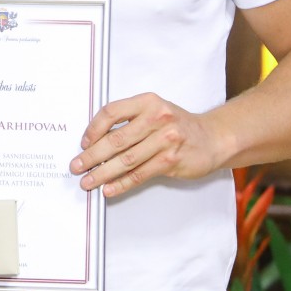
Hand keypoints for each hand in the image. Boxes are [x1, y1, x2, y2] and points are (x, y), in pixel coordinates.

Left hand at [69, 92, 225, 196]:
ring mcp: (166, 141)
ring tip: (87, 181)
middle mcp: (157, 119)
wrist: (213, 138)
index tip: (83, 143)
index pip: (112, 112)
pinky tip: (108, 189)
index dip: (93, 129)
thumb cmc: (178, 124)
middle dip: (91, 156)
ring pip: (125, 160)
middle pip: (115, 139)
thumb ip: (129, 119)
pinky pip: (139, 175)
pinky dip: (121, 184)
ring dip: (102, 173)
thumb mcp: (155, 110)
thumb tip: (95, 140)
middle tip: (76, 166)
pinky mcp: (171, 161)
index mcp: (148, 102)